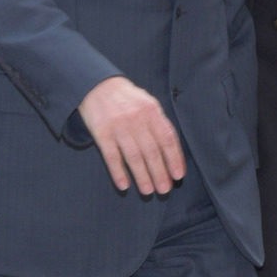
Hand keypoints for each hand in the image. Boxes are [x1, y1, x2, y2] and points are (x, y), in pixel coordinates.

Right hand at [78, 75, 184, 195]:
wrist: (97, 85)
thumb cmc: (128, 99)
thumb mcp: (148, 103)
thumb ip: (160, 124)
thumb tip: (173, 153)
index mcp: (152, 111)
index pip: (167, 139)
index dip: (174, 159)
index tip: (178, 176)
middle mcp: (137, 118)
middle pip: (151, 151)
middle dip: (160, 173)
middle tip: (165, 190)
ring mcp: (118, 125)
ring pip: (133, 156)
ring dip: (142, 176)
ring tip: (148, 191)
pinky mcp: (101, 132)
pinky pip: (111, 156)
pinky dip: (118, 172)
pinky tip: (124, 185)